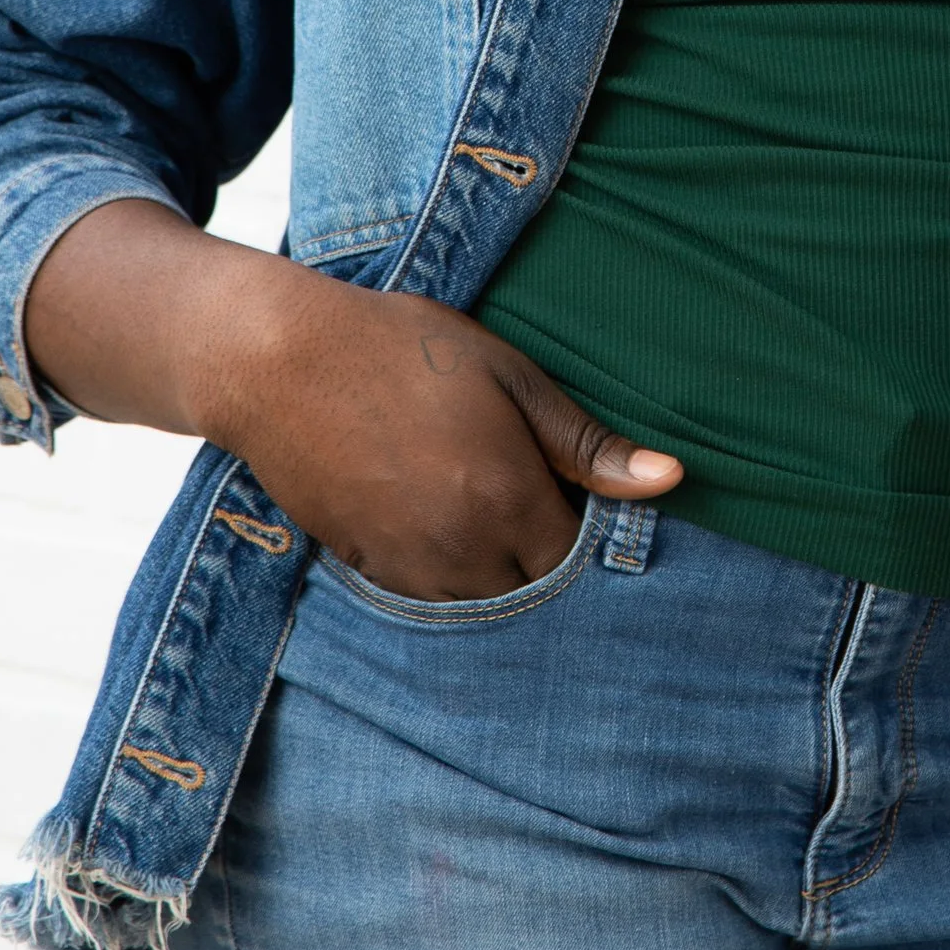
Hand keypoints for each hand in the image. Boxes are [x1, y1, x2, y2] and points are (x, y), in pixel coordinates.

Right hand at [23, 202, 680, 598]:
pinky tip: (433, 511)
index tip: (569, 485)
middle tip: (525, 489)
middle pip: (532, 587)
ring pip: (480, 602)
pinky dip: (443, 570)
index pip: (578, 556)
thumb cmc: (401, 348)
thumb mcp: (508, 374)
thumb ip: (587, 442)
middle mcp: (462, 549)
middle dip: (542, 550)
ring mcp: (409, 567)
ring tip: (477, 498)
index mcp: (508, 499)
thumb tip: (671, 479)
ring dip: (494, 566)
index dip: (582, 523)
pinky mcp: (365, 568)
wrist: (278, 359)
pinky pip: (426, 596)